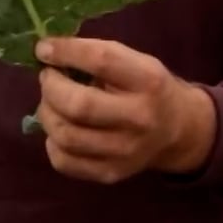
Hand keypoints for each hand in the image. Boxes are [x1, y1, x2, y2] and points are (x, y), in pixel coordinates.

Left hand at [31, 36, 216, 184]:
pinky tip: (60, 128)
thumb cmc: (148, 88)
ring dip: (47, 113)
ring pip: (66, 136)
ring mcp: (125, 152)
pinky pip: (64, 161)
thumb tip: (47, 52)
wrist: (178, 132)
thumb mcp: (136, 62)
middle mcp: (139, 118)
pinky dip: (52, 142)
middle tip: (48, 78)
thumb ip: (97, 56)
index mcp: (148, 81)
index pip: (102, 60)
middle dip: (51, 87)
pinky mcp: (111, 173)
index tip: (43, 48)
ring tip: (51, 102)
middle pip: (79, 105)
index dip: (66, 52)